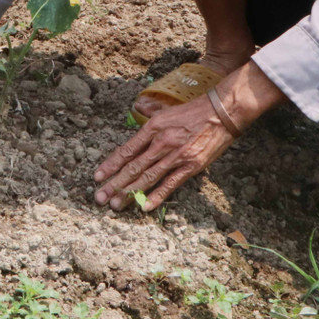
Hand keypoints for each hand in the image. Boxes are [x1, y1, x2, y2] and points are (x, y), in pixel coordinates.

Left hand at [93, 64, 285, 211]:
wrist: (222, 112)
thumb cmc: (193, 111)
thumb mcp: (165, 113)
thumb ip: (149, 127)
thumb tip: (134, 139)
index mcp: (153, 127)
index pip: (126, 150)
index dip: (110, 164)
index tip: (97, 177)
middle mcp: (161, 142)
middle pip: (133, 166)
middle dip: (114, 184)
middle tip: (99, 198)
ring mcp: (176, 155)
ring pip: (148, 177)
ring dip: (130, 193)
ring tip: (115, 204)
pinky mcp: (191, 166)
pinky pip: (170, 184)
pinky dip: (157, 196)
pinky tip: (144, 206)